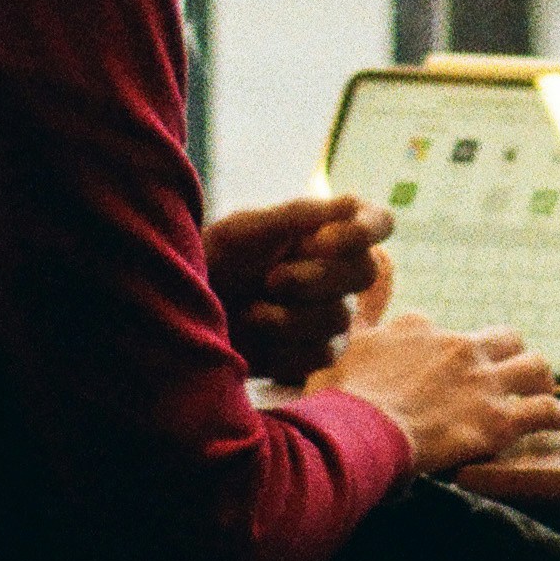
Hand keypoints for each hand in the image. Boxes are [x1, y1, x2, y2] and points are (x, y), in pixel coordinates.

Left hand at [207, 189, 390, 382]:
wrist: (180, 313)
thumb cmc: (212, 260)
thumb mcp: (244, 230)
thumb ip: (296, 217)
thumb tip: (350, 205)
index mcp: (326, 231)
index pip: (378, 223)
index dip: (365, 230)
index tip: (323, 240)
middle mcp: (338, 272)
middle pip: (365, 273)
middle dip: (315, 277)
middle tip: (272, 278)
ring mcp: (331, 316)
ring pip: (338, 318)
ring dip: (287, 317)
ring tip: (250, 311)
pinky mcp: (316, 354)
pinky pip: (320, 355)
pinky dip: (282, 348)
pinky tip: (255, 338)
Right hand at [328, 311, 559, 474]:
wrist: (357, 432)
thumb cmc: (343, 393)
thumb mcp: (348, 337)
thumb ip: (368, 300)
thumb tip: (378, 254)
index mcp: (422, 327)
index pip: (442, 330)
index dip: (443, 352)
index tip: (438, 370)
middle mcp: (460, 347)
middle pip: (504, 340)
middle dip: (509, 355)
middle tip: (508, 373)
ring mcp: (484, 383)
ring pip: (533, 368)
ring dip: (540, 379)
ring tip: (545, 390)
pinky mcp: (499, 421)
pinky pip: (547, 412)